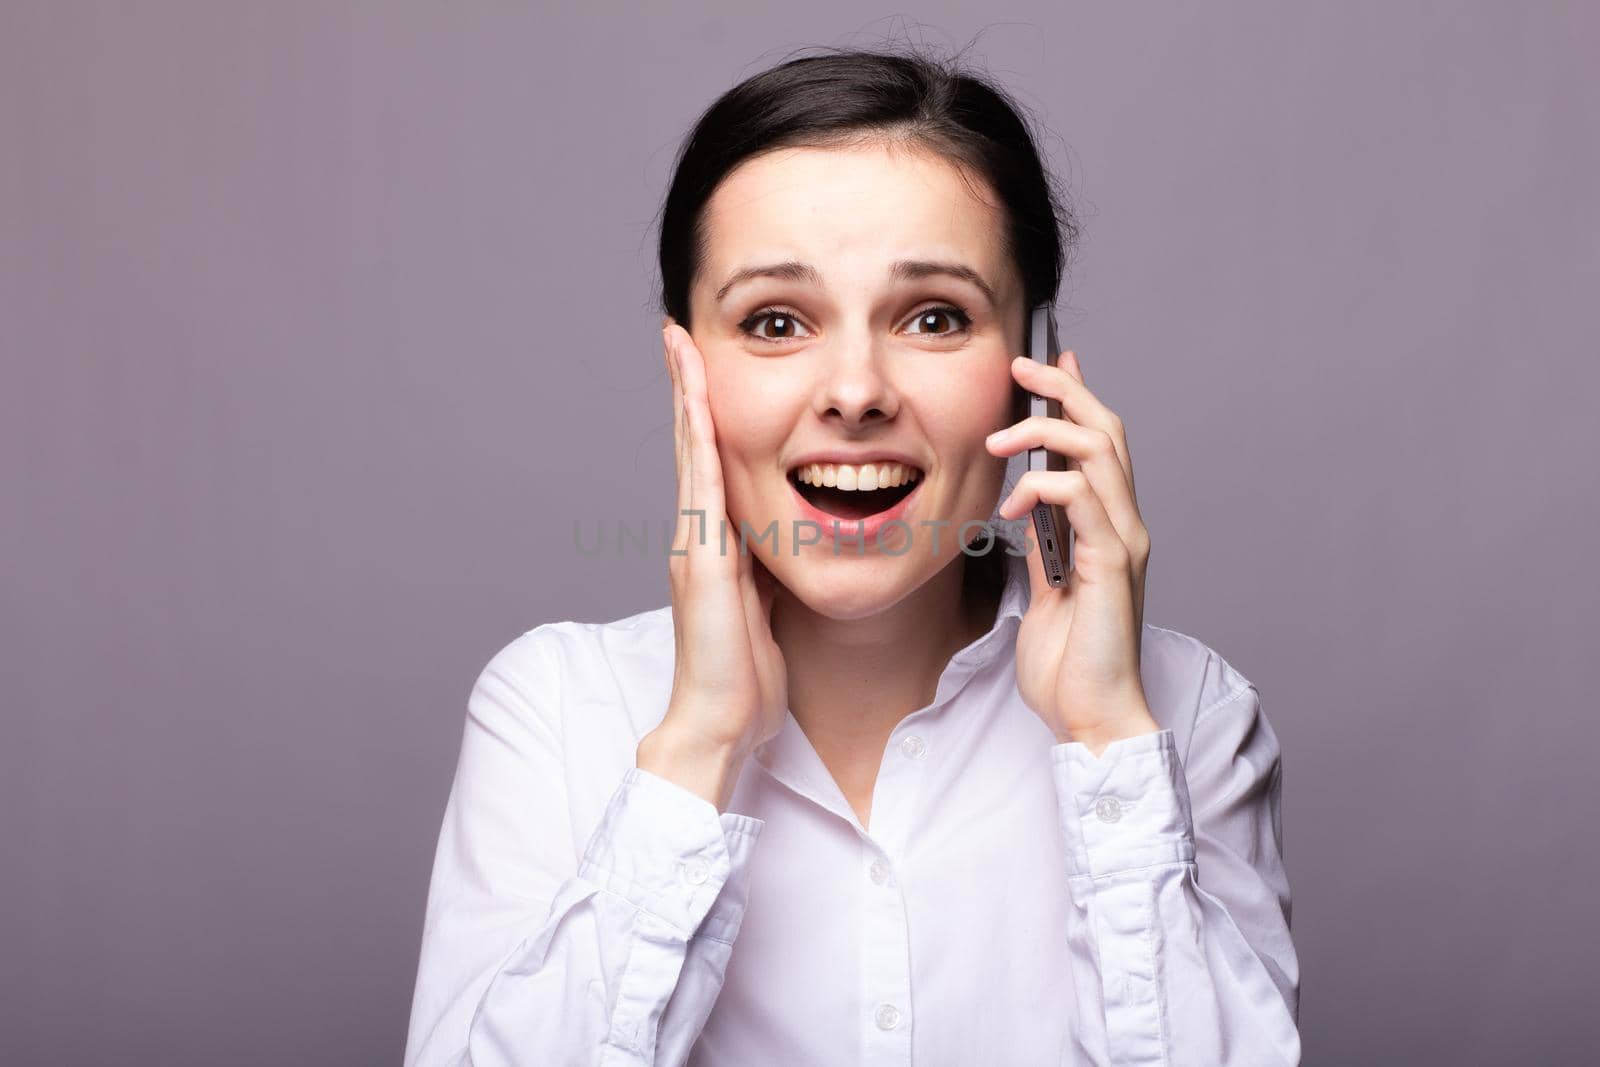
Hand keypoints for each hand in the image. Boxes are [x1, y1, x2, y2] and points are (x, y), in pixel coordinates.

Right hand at [640, 321, 788, 808]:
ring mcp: (695, 543)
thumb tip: (784, 545)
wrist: (718, 724)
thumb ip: (767, 572)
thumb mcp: (766, 609)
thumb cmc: (744, 679)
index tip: (705, 366)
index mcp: (716, 545)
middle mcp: (698, 535)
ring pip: (692, 452)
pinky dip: (698, 438)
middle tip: (679, 330)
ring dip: (686, 394)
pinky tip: (697, 400)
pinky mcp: (703, 558)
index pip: (712, 463)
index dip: (707, 413)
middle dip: (688, 385)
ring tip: (679, 342)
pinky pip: (703, 483)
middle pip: (693, 444)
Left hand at [984, 349, 1159, 755]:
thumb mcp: (1046, 588)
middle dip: (1064, 390)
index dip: (1075, 398)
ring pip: (1100, 452)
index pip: (1100, 444)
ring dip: (1045, 431)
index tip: (1043, 367)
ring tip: (998, 440)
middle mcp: (1125, 526)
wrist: (1092, 717)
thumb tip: (1027, 505)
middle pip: (1107, 430)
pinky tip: (1013, 501)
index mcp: (1109, 529)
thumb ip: (1046, 544)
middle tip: (1020, 368)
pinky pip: (1083, 497)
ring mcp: (1123, 543)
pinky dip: (1044, 485)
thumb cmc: (1068, 664)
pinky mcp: (1111, 565)